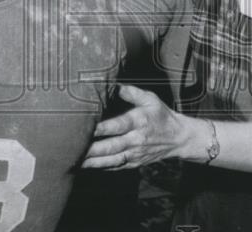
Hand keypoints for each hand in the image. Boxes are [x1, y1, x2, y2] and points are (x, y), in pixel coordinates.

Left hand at [80, 85, 206, 169]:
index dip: (100, 128)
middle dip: (91, 149)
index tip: (84, 128)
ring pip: (111, 160)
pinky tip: (88, 167)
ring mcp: (135, 154)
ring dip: (93, 162)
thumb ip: (131, 92)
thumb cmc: (161, 115)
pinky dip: (102, 168)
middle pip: (111, 146)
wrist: (178, 138)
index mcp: (139, 121)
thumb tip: (114, 84)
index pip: (116, 125)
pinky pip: (116, 167)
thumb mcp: (150, 99)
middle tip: (73, 148)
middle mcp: (136, 139)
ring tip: (76, 161)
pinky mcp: (135, 163)